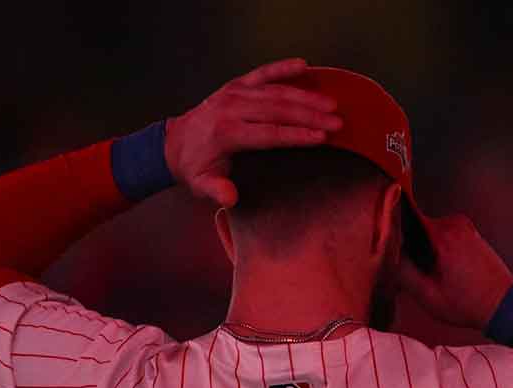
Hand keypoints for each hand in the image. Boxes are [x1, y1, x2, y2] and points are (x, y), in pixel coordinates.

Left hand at [164, 58, 342, 206]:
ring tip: (332, 104)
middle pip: (278, 110)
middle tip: (337, 121)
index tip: (322, 138)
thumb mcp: (201, 184)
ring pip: (275, 91)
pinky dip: (282, 68)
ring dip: (306, 96)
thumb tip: (230, 198)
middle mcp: (231, 108)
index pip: (269, 133)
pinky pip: (262, 73)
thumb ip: (216, 190)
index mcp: (226, 133)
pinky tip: (303, 65)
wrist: (174, 143)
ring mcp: (234, 92)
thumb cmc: (195, 167)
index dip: (297, 135)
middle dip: (311, 115)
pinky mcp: (236, 84)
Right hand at [394, 214, 512, 330]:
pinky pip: (445, 235)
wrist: (504, 305)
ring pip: (430, 233)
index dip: (394, 234)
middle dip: (412, 247)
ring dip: (427, 250)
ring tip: (434, 274)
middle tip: (416, 272)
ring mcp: (465, 226)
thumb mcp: (429, 296)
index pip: (405, 219)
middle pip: (417, 228)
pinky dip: (440, 249)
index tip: (389, 248)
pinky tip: (446, 270)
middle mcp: (453, 223)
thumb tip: (389, 254)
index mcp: (441, 235)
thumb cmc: (469, 304)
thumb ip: (404, 273)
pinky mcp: (471, 232)